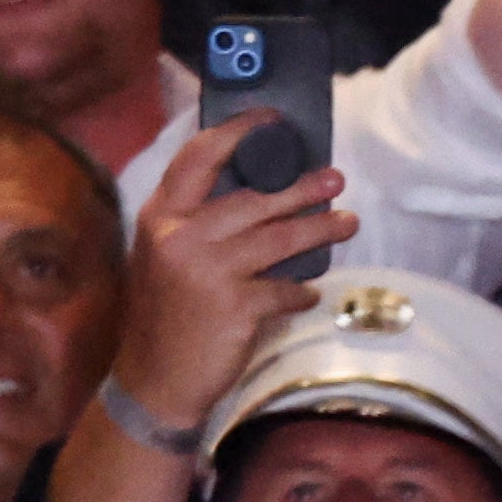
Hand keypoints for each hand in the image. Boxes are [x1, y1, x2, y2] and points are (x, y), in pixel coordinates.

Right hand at [105, 119, 348, 429]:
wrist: (154, 379)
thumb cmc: (166, 316)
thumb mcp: (166, 258)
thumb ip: (198, 225)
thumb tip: (260, 200)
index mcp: (160, 217)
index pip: (197, 158)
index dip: (237, 132)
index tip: (272, 122)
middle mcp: (180, 236)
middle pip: (253, 200)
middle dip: (300, 189)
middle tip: (335, 179)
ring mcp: (207, 271)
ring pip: (278, 240)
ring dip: (319, 231)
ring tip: (347, 223)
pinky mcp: (235, 307)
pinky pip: (284, 290)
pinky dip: (300, 291)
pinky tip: (309, 292)